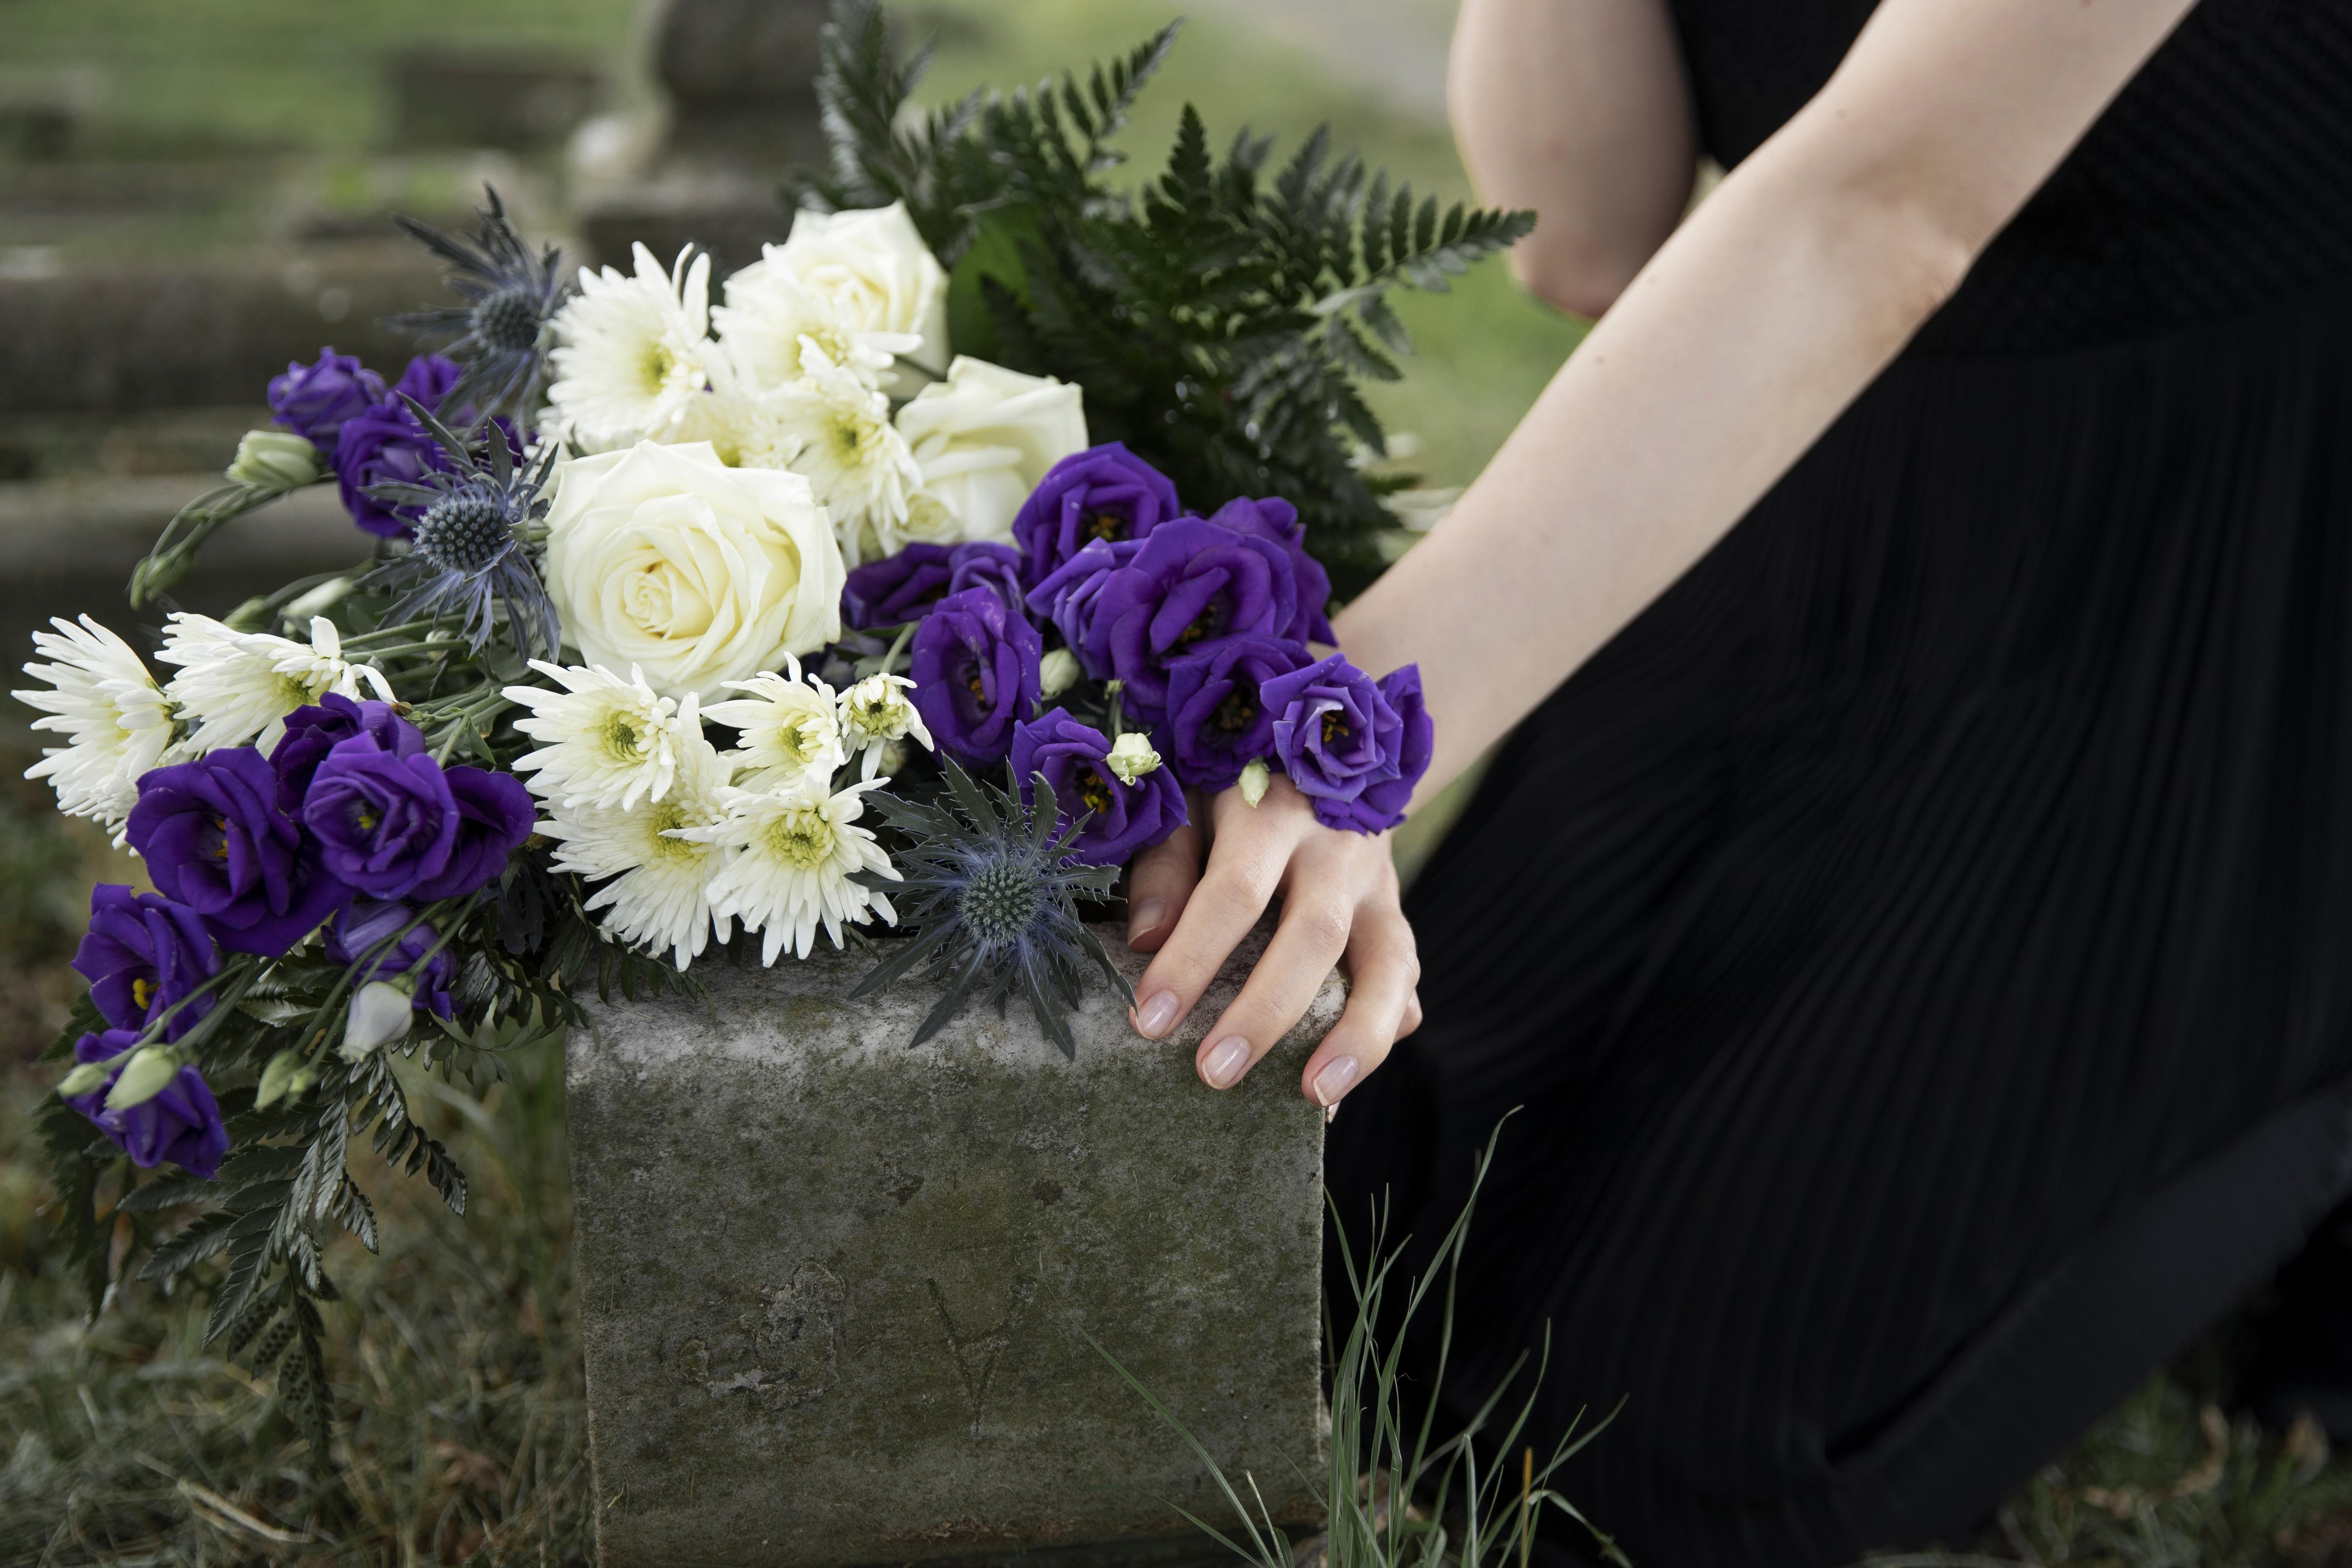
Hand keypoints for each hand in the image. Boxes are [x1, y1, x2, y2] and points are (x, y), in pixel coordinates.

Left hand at [1124, 777, 1422, 1107]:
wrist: (1329, 749)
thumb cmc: (1233, 787)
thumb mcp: (1188, 800)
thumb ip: (1165, 864)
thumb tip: (1144, 942)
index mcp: (1272, 810)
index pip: (1233, 891)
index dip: (1192, 958)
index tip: (1149, 1020)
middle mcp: (1336, 848)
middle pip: (1313, 935)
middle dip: (1264, 1012)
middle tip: (1213, 1073)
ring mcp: (1380, 885)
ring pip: (1388, 963)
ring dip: (1356, 1035)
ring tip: (1315, 1096)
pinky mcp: (1398, 916)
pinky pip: (1405, 980)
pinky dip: (1382, 1032)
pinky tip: (1342, 1081)